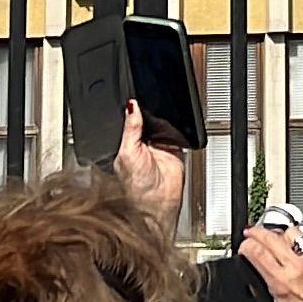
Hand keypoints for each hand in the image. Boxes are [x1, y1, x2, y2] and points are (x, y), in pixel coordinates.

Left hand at [112, 101, 185, 236]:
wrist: (159, 204)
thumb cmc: (136, 188)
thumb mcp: (127, 153)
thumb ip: (130, 129)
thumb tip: (131, 106)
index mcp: (124, 145)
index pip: (128, 121)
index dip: (132, 110)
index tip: (134, 97)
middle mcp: (141, 145)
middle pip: (147, 120)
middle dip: (149, 114)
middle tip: (150, 107)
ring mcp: (158, 147)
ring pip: (162, 124)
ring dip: (163, 121)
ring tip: (161, 121)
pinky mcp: (173, 149)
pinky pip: (177, 133)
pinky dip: (177, 128)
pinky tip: (173, 128)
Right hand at [240, 224, 302, 301]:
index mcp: (282, 284)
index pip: (256, 253)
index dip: (246, 246)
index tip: (244, 247)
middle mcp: (296, 267)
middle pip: (270, 237)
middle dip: (257, 232)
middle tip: (252, 233)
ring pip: (292, 231)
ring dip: (282, 233)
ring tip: (280, 238)